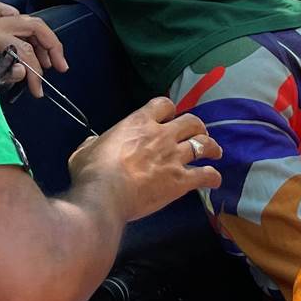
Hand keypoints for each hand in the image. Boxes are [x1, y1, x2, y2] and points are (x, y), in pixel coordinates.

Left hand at [0, 4, 67, 97]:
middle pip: (33, 26)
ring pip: (25, 18)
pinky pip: (6, 12)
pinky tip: (21, 34)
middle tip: (60, 67)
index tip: (38, 90)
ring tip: (45, 61)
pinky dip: (19, 21)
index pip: (23, 49)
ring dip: (40, 38)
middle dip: (51, 47)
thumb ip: (0, 74)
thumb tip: (23, 71)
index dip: (35, 71)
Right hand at [69, 97, 224, 221]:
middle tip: (198, 133)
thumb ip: (94, 144)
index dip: (169, 109)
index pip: (163, 105)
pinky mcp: (181, 180)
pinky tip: (215, 180)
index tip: (170, 117)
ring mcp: (174, 157)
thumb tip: (92, 143)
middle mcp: (162, 135)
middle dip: (197, 126)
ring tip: (215, 151)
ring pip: (203, 144)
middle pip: (191, 121)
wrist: (105, 195)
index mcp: (139, 122)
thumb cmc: (92, 172)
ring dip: (211, 146)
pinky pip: (205, 175)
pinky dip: (212, 177)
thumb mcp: (85, 150)